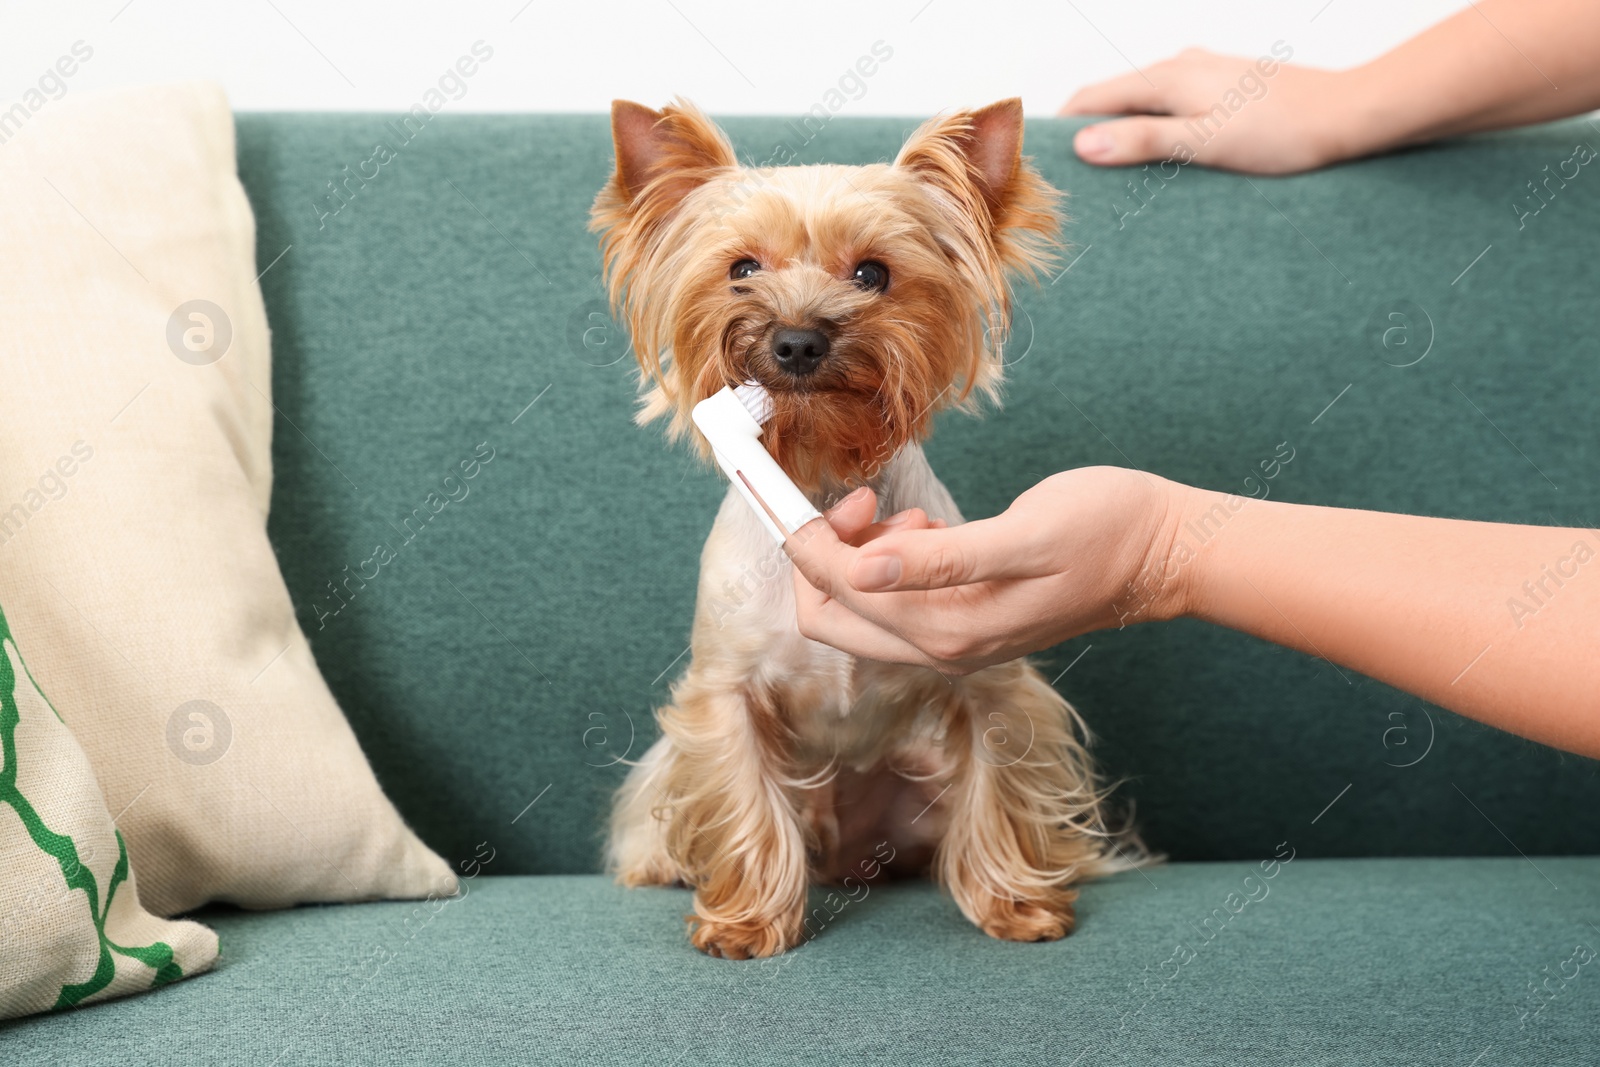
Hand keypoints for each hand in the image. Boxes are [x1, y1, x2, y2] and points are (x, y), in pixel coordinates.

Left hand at [785, 467, 1186, 673]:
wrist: (1162, 554)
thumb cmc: (1104, 531)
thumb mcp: (1024, 536)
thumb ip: (942, 560)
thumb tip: (865, 567)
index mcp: (947, 631)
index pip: (837, 593)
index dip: (808, 539)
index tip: (791, 487)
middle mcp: (940, 647)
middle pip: (831, 613)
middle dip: (827, 553)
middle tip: (863, 499)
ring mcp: (952, 639)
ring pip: (860, 604)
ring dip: (861, 554)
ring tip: (910, 514)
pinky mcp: (964, 621)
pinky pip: (895, 598)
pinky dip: (890, 559)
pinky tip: (930, 529)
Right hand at [1059, 49, 1364, 174]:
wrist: (1349, 114)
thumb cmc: (1282, 132)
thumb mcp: (1204, 142)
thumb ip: (1143, 141)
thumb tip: (1083, 144)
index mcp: (1167, 77)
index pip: (1090, 98)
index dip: (1060, 129)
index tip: (1040, 162)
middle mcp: (1182, 66)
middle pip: (1114, 97)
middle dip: (1088, 132)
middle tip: (1071, 179)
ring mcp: (1205, 72)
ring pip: (1143, 100)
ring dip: (1122, 130)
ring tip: (1113, 174)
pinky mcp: (1226, 85)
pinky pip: (1171, 104)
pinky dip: (1153, 126)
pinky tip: (1164, 155)